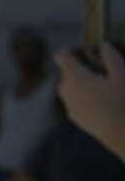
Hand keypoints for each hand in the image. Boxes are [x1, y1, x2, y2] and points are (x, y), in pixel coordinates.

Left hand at [54, 44, 124, 160]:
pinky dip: (82, 97)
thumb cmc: (123, 102)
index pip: (62, 56)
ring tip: (101, 86)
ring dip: (80, 84)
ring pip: (69, 88)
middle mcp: (66, 91)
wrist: (123, 135)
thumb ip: (111, 57)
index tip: (85, 51)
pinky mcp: (75, 118)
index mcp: (75, 77)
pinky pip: (74, 101)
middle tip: (98, 69)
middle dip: (79, 68)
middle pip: (66, 73)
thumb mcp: (122, 75)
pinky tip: (101, 101)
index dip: (71, 50)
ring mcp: (69, 106)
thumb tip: (103, 45)